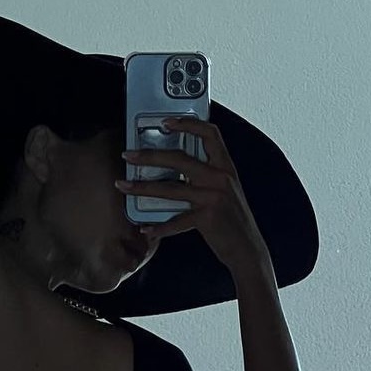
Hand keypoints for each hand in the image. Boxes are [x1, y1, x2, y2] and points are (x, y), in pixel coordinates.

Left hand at [117, 117, 269, 273]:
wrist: (247, 248)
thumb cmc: (233, 219)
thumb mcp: (226, 189)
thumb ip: (207, 175)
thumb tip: (177, 166)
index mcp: (226, 167)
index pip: (209, 133)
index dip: (188, 123)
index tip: (166, 122)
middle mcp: (220, 178)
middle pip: (179, 158)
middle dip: (149, 155)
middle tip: (129, 156)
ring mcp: (213, 197)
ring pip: (170, 188)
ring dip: (142, 187)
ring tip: (123, 185)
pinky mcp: (206, 218)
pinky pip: (175, 221)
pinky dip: (159, 227)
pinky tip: (146, 228)